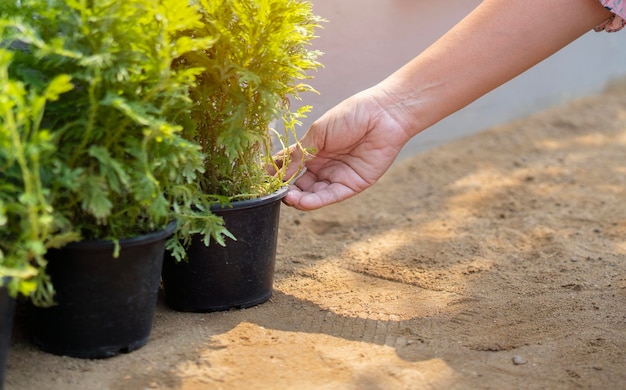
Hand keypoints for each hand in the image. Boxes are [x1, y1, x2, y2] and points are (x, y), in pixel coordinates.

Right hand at [280, 86, 411, 210]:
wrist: (384, 115)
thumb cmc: (351, 115)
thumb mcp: (318, 133)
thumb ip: (298, 153)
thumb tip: (277, 172)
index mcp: (313, 149)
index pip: (288, 165)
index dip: (275, 173)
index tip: (262, 179)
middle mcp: (322, 165)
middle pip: (298, 183)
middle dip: (285, 189)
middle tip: (273, 191)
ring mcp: (336, 176)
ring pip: (312, 194)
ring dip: (297, 198)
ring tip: (287, 197)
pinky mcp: (351, 185)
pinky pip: (329, 197)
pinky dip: (314, 201)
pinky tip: (301, 201)